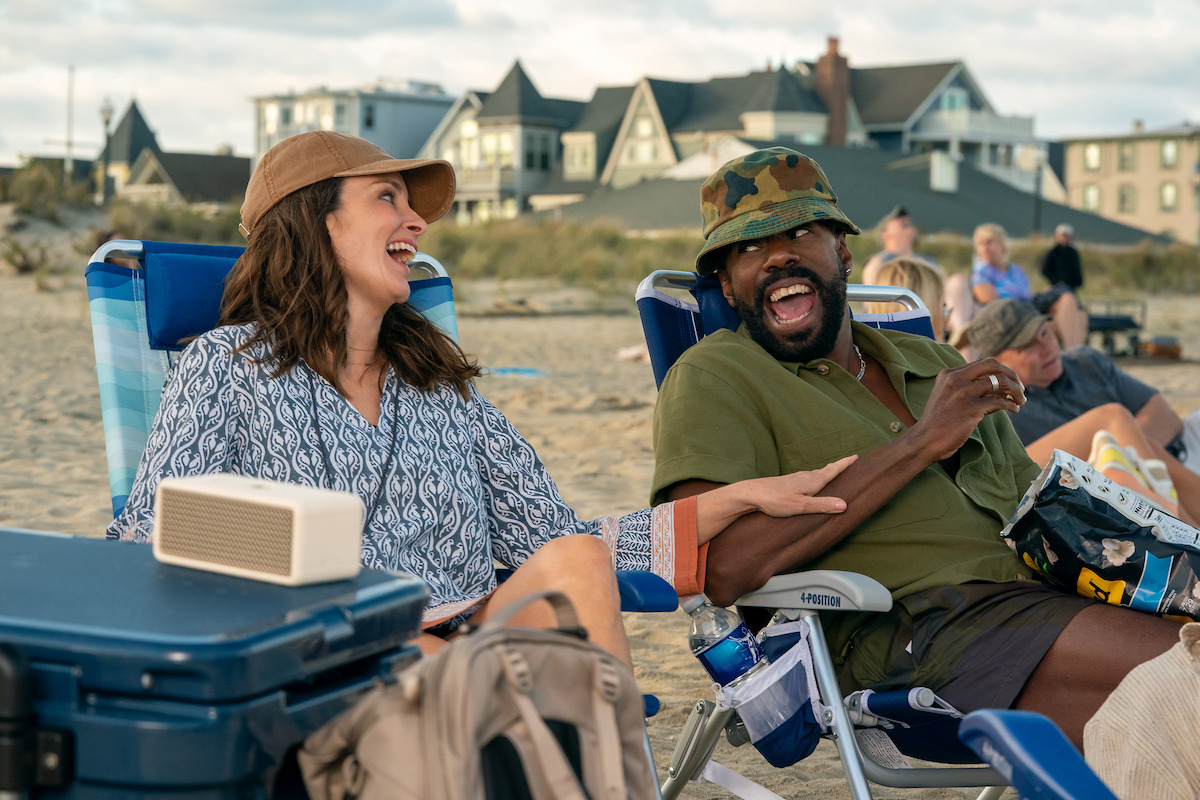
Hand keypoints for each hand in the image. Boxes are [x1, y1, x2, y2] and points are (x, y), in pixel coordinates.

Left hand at [743, 455, 857, 516]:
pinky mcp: (790, 483)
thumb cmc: (776, 500)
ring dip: (829, 473)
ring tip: (837, 475)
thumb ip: (822, 505)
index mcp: (813, 480)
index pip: (834, 469)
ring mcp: (797, 478)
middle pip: (827, 470)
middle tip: (851, 464)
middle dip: (840, 467)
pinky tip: (814, 486)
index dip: (846, 463)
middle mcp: (807, 476)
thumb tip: (845, 505)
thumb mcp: (801, 506)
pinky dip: (818, 479)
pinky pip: (809, 479)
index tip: (857, 456)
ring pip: (818, 475)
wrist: (752, 493)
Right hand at [909, 359, 1024, 461]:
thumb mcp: (946, 397)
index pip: (983, 364)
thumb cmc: (937, 423)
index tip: (1009, 381)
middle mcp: (956, 379)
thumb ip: (965, 388)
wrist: (924, 441)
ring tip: (1021, 401)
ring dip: (1016, 391)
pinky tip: (1014, 409)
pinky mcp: (971, 409)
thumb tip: (996, 389)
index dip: (1000, 371)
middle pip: (993, 365)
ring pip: (1000, 382)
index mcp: (949, 374)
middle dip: (1011, 375)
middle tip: (1020, 387)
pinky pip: (1000, 402)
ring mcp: (964, 393)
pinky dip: (1011, 405)